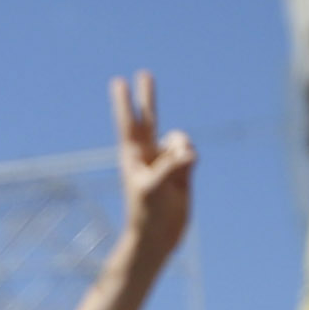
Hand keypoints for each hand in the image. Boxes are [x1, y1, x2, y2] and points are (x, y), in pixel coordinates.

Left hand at [109, 73, 198, 267]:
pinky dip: (191, 157)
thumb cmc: (147, 213)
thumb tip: (190, 152)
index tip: (118, 81)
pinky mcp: (182, 171)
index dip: (125, 102)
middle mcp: (148, 154)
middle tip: (144, 73)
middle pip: (149, 118)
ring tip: (180, 168)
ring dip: (183, 147)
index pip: (129, 123)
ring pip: (180, 139)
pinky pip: (190, 153)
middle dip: (148, 96)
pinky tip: (187, 174)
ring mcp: (165, 161)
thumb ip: (171, 166)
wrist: (157, 236)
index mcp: (133, 156)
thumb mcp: (155, 188)